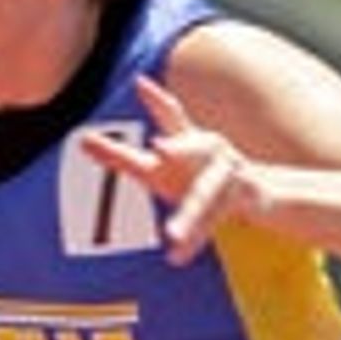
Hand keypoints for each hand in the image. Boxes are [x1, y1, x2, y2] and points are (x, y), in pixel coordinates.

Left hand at [82, 73, 265, 264]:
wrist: (259, 193)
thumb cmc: (195, 178)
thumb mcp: (158, 169)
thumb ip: (121, 156)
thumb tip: (81, 140)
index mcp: (188, 140)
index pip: (171, 115)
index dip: (156, 99)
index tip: (140, 84)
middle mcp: (211, 150)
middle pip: (193, 149)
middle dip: (180, 148)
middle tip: (159, 148)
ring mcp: (230, 173)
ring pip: (206, 196)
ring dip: (190, 216)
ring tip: (171, 235)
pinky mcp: (244, 197)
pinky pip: (217, 222)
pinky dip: (197, 241)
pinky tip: (178, 255)